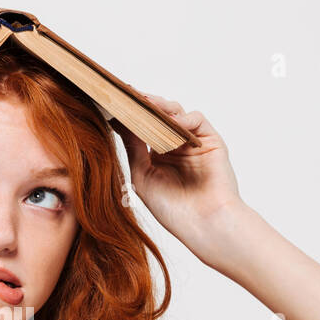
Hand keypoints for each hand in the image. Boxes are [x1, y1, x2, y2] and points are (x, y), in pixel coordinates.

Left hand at [110, 94, 243, 262]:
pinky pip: (196, 120)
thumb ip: (133, 148)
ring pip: (175, 114)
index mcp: (157, 155)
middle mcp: (174, 145)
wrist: (204, 225)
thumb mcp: (143, 176)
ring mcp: (192, 142)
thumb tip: (119, 122)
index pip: (140, 127)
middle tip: (124, 94)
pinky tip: (170, 122)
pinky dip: (183, 118)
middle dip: (141, 105)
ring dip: (159, 107)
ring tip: (143, 103)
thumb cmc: (174, 209)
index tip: (109, 103)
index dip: (127, 116)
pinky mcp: (210, 141)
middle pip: (157, 116)